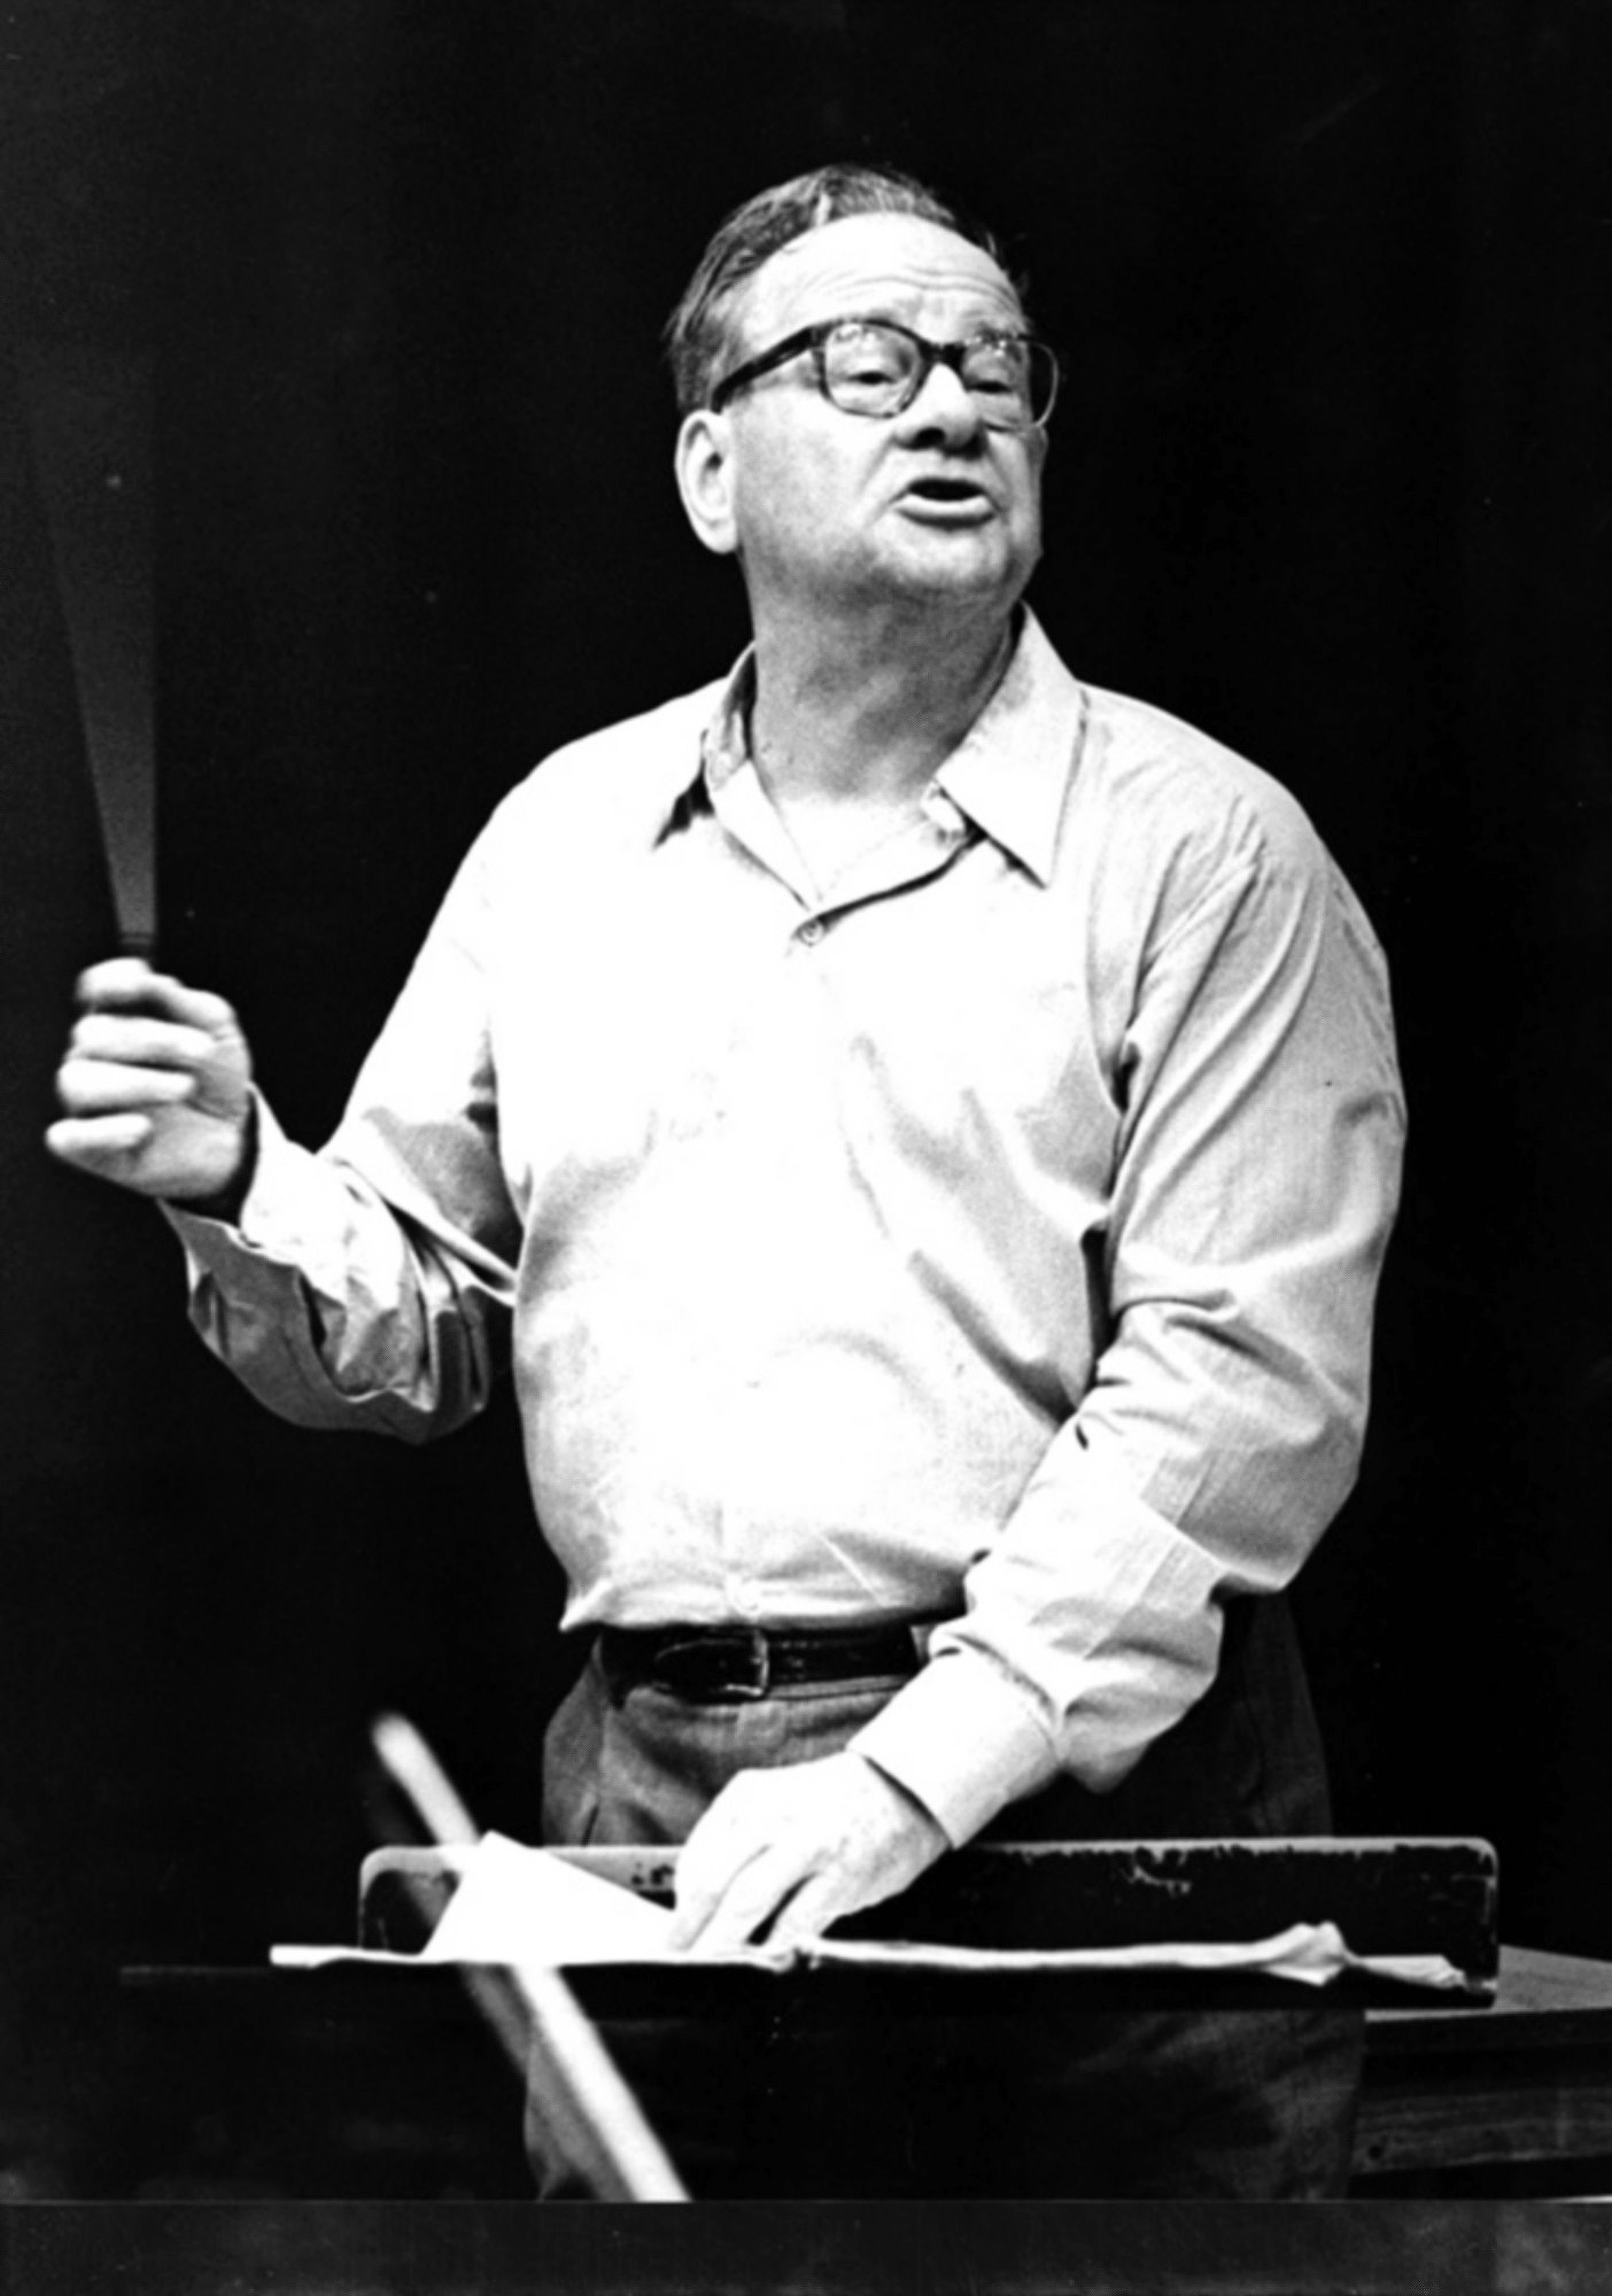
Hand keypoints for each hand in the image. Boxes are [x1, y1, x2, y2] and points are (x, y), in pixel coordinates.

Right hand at [46, 959, 253, 1202]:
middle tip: (202, 1052)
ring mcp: (88, 1103)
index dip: (109, 980)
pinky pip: (66, 1138)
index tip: (142, 980)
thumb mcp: (219, 1034)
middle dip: (152, 1039)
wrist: (232, 1137)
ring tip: (185, 1087)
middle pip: (92, 1034)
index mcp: (121, 1019)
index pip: (95, 988)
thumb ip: (188, 1004)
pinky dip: (103, 1130)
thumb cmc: (216, 1078)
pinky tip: (142, 1127)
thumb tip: (153, 981)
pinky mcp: (90, 1150)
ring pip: (76, 1081)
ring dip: (136, 1081)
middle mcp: (94, 1057)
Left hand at [668, 1751, 947, 1954]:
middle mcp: (771, 1814)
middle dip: (689, 1931)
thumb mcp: (774, 1805)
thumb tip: (695, 1909)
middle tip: (675, 1965)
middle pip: (713, 1883)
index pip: (696, 1860)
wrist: (900, 1789)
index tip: (669, 1939)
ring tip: (707, 1972)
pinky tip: (761, 1966)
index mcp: (747, 1796)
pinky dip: (772, 1948)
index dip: (679, 1907)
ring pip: (747, 1903)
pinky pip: (795, 1921)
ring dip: (721, 1945)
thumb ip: (738, 1846)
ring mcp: (807, 1843)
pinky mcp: (840, 1875)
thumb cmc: (826, 1809)